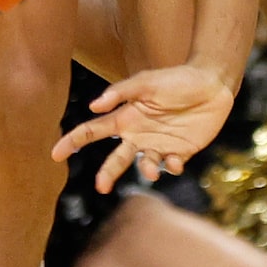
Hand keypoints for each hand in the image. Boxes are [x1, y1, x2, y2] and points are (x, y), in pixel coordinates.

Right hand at [51, 63, 234, 194]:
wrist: (212, 85)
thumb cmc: (176, 79)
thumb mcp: (146, 81)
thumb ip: (120, 93)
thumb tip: (93, 106)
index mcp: (126, 117)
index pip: (93, 131)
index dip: (74, 142)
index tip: (55, 154)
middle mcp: (138, 134)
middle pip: (116, 158)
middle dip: (107, 173)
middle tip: (100, 187)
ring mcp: (158, 145)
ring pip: (144, 168)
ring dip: (146, 171)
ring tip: (153, 168)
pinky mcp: (179, 153)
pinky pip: (170, 167)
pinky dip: (172, 167)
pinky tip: (178, 157)